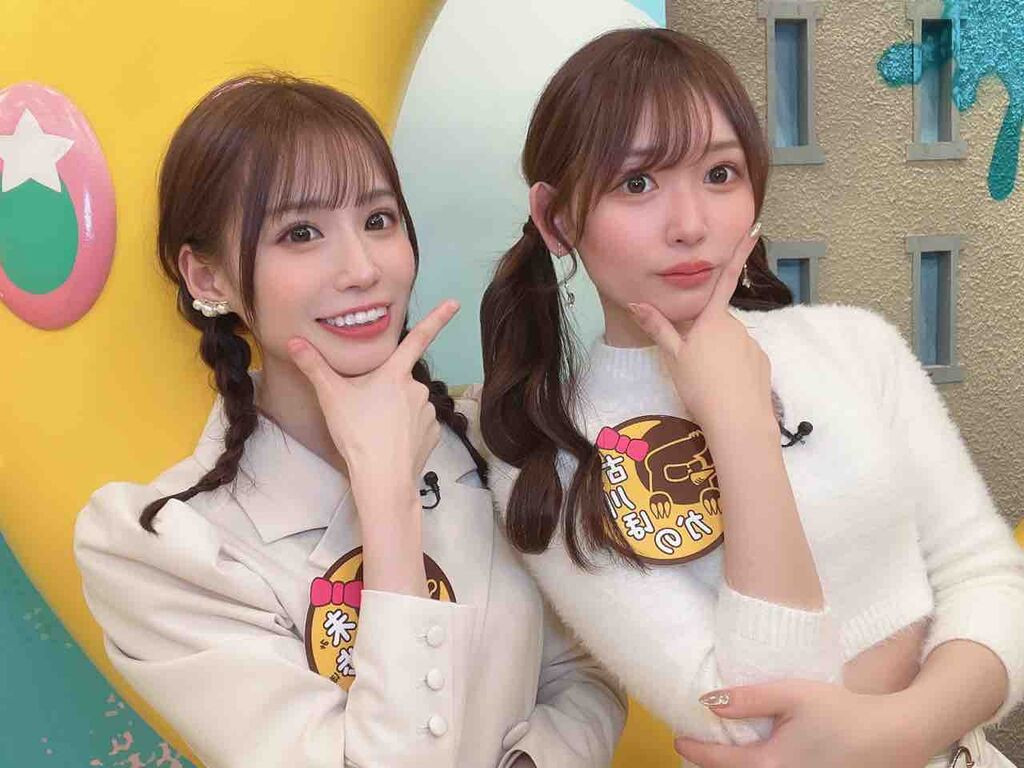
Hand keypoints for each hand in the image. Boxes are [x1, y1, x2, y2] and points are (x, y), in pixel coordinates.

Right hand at [287, 300, 458, 497]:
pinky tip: (391, 442)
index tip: (455, 303)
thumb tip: (293, 341)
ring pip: (409, 404)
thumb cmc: (358, 433)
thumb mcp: (331, 396)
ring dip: (395, 412)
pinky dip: (406, 431)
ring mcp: (428, 412)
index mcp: (395, 373)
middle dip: (384, 392)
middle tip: (365, 412)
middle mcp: (417, 388)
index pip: (419, 337)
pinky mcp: (433, 434)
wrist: (383, 476)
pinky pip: (418, 425)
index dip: (437, 318)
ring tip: (376, 430)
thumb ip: (313, 366)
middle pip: (399, 381)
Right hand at [628, 227, 771, 431]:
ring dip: (717, 353)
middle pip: (715, 322)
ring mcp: (751, 344)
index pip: (725, 279)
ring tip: (706, 381)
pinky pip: (742, 359)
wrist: (738, 420)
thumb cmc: (700, 386)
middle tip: (690, 363)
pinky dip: (732, 368)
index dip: (738, 253)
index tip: (755, 229)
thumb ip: (657, 327)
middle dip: (704, 334)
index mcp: (712, 320)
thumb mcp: (672, 356)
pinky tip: (723, 386)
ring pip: (728, 342)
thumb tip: (636, 302)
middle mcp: (736, 326)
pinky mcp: (762, 363)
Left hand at [674, 680, 932, 767]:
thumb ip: (748, 699)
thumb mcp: (791, 694)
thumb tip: (709, 702)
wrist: (894, 736)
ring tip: (722, 757)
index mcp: (770, 765)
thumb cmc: (842, 711)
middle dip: (712, 766)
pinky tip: (760, 761)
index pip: (718, 761)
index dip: (694, 749)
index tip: (677, 738)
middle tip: (695, 750)